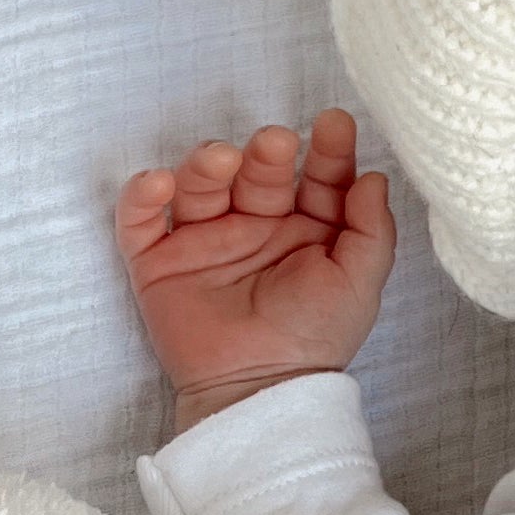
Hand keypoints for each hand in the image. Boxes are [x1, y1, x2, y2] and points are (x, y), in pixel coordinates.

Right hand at [116, 110, 395, 423]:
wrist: (259, 389)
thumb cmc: (314, 340)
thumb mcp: (359, 284)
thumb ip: (371, 230)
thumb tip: (373, 176)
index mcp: (306, 230)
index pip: (316, 177)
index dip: (327, 150)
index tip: (335, 124)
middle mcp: (255, 227)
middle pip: (258, 172)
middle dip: (266, 153)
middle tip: (275, 143)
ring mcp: (205, 241)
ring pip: (201, 184)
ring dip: (206, 164)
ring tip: (222, 161)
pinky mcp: (159, 262)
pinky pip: (141, 220)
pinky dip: (142, 196)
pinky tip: (161, 184)